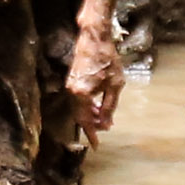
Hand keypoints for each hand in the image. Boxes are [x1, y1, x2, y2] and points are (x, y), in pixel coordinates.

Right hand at [67, 18, 129, 137]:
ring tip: (103, 118)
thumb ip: (109, 106)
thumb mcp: (115, 85)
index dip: (92, 134)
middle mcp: (72, 92)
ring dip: (90, 115)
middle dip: (92, 125)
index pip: (85, 120)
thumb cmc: (107, 59)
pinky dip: (86, 106)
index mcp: (81, 95)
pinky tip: (97, 106)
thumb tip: (106, 124)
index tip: (96, 145)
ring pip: (78, 108)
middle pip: (80, 116)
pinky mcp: (72, 80)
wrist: (95, 38)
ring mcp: (70, 86)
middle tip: (105, 130)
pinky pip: (77, 100)